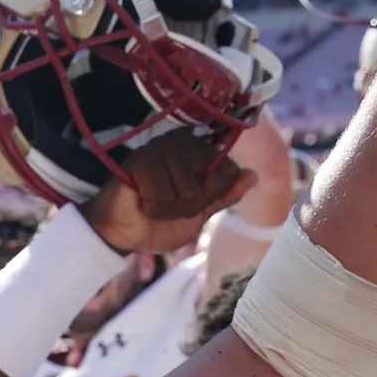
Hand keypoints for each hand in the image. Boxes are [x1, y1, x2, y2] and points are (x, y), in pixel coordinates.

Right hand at [79, 130, 248, 254]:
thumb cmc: (159, 221)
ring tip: (153, 203)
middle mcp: (182, 142)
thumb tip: (253, 175)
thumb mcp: (200, 213)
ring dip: (169, 209)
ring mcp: (161, 148)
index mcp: (200, 151)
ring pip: (187, 189)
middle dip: (190, 206)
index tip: (189, 203)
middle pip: (210, 182)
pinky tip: (141, 201)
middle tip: (168, 206)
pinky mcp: (141, 159)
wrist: (123, 234)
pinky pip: (163, 193)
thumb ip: (224, 195)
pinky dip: (153, 207)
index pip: (228, 173)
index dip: (210, 198)